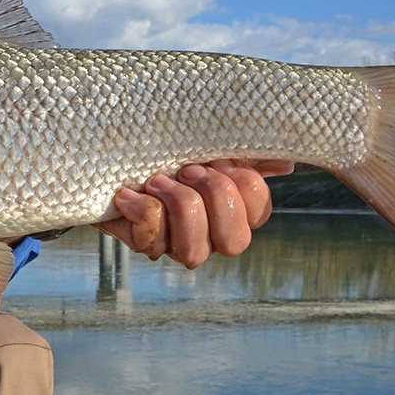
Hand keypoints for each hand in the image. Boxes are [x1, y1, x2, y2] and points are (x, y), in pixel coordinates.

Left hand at [94, 159, 293, 268]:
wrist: (110, 151)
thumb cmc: (166, 146)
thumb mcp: (205, 141)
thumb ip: (245, 151)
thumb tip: (285, 163)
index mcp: (233, 209)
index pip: (259, 212)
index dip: (243, 184)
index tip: (216, 157)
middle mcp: (209, 234)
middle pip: (234, 243)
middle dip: (214, 197)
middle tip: (187, 168)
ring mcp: (176, 244)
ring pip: (194, 253)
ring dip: (179, 206)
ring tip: (158, 180)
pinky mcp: (143, 243)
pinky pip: (151, 240)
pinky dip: (141, 209)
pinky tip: (129, 192)